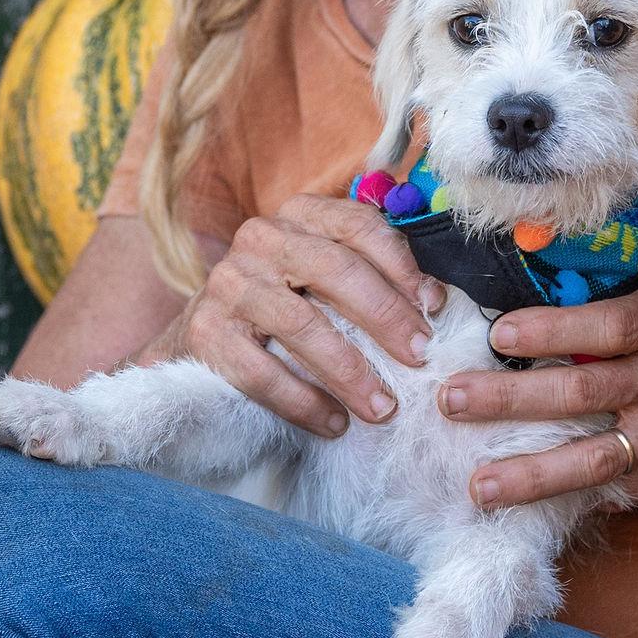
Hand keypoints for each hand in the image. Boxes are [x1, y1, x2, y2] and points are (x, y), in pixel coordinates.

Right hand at [162, 195, 440, 439]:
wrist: (204, 338)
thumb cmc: (285, 306)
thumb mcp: (326, 278)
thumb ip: (375, 277)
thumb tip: (432, 301)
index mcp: (300, 215)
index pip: (358, 226)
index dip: (401, 266)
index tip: (433, 309)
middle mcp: (261, 238)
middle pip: (335, 270)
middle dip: (385, 318)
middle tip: (419, 359)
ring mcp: (229, 284)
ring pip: (301, 324)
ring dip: (349, 371)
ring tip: (383, 407)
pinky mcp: (206, 332)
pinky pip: (262, 372)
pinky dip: (303, 402)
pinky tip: (333, 423)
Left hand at [438, 256, 637, 511]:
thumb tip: (577, 257)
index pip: (602, 327)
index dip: (548, 332)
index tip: (495, 333)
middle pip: (580, 394)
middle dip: (510, 402)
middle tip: (451, 405)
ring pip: (597, 458)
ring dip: (534, 475)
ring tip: (480, 488)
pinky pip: (634, 490)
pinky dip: (590, 501)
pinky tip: (543, 513)